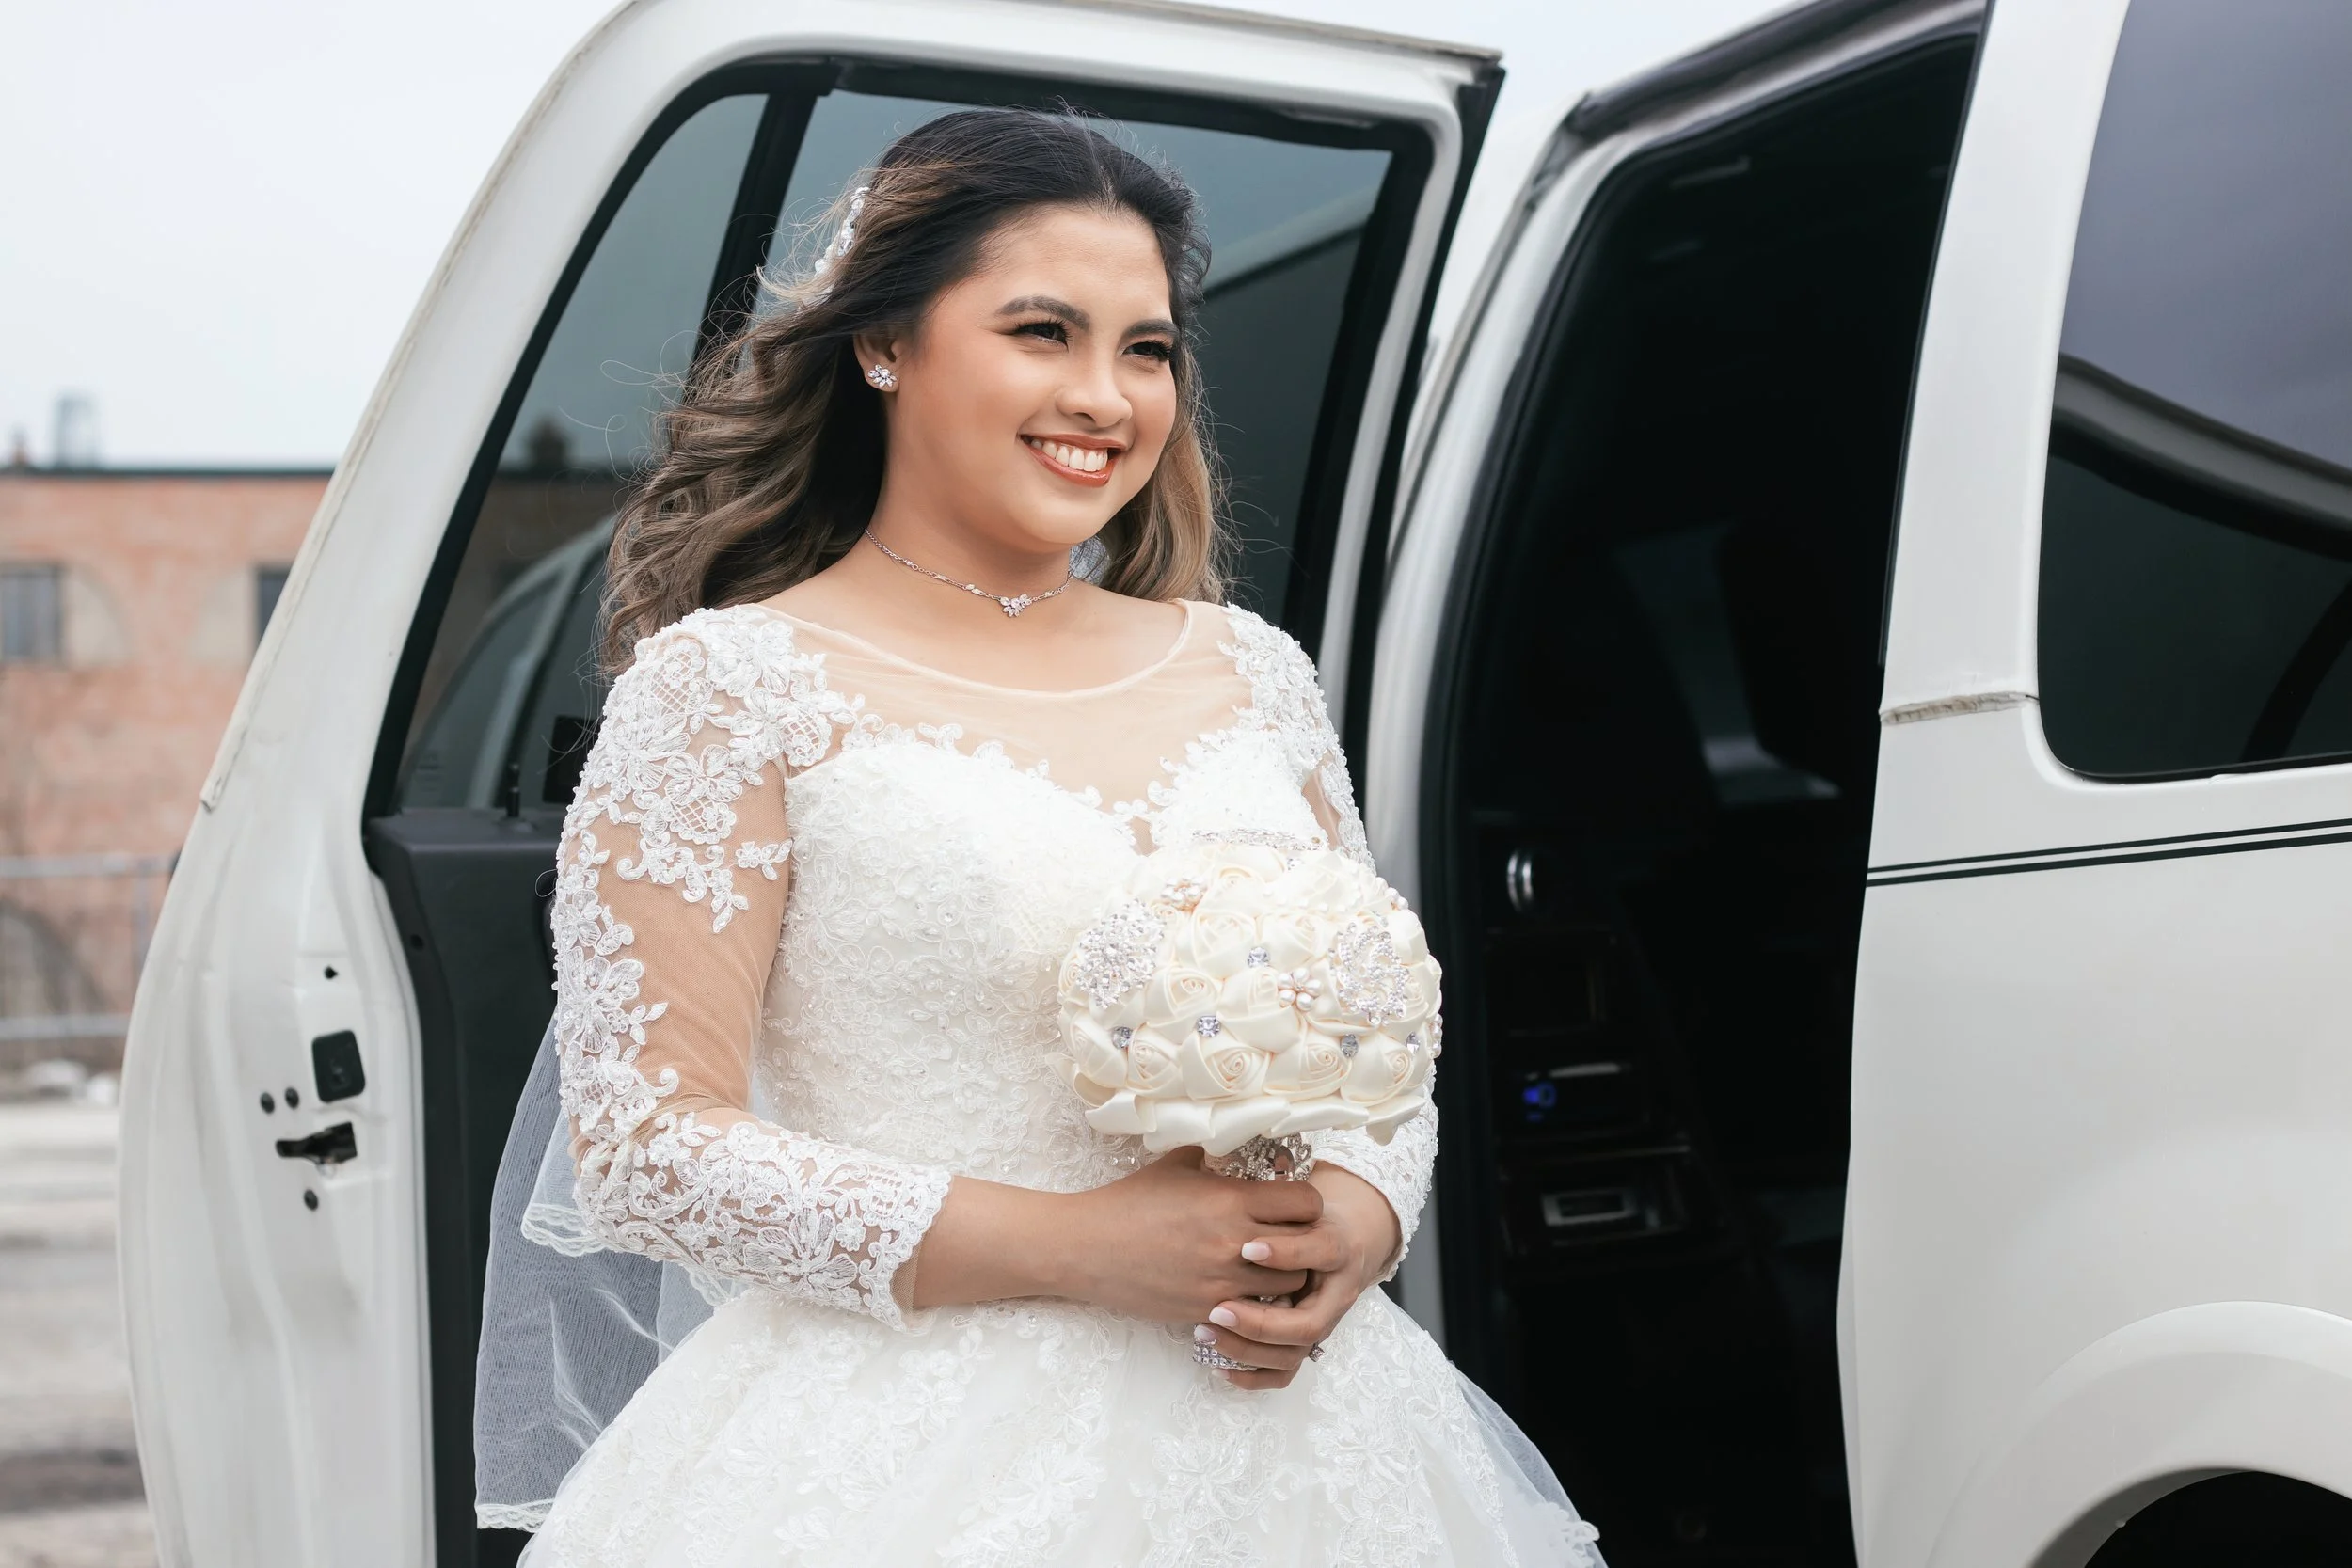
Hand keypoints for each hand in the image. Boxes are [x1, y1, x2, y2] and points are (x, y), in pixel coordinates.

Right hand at [1057, 1148, 1323, 1322]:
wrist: (1087, 1248)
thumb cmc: (1129, 1202)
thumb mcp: (1175, 1165)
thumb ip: (1214, 1155)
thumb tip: (1236, 1141)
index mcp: (1231, 1199)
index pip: (1307, 1203)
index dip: (1307, 1203)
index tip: (1293, 1203)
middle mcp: (1234, 1242)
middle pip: (1307, 1247)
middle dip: (1304, 1240)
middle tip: (1290, 1236)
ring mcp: (1222, 1281)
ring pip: (1289, 1286)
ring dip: (1285, 1274)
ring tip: (1269, 1265)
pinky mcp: (1207, 1309)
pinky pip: (1257, 1312)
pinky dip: (1258, 1301)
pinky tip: (1244, 1289)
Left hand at [1193, 1163, 1398, 1390]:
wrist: (1352, 1236)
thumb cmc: (1309, 1210)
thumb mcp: (1293, 1189)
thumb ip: (1262, 1177)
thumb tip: (1213, 1143)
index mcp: (1335, 1243)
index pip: (1320, 1251)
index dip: (1286, 1251)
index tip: (1246, 1245)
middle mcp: (1334, 1289)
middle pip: (1307, 1322)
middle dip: (1260, 1319)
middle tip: (1215, 1305)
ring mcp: (1320, 1319)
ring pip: (1293, 1353)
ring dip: (1249, 1348)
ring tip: (1206, 1331)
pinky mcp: (1303, 1340)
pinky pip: (1284, 1372)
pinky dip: (1253, 1375)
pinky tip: (1217, 1366)